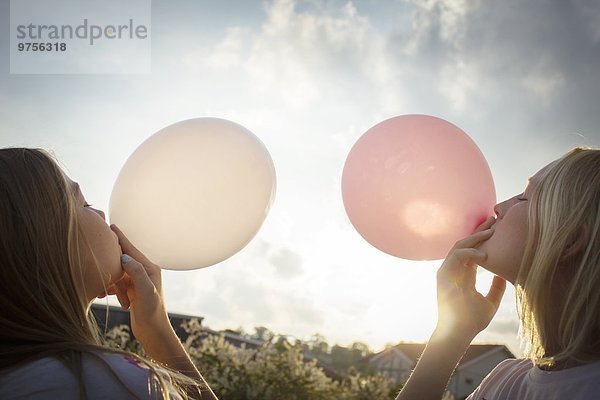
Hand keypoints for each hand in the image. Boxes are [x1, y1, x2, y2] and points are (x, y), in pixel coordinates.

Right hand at [104, 224, 171, 344]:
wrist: (153, 333)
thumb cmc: (152, 313)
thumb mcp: (145, 292)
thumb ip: (137, 273)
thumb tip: (123, 256)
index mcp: (150, 269)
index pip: (131, 250)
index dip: (120, 238)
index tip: (110, 226)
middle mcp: (144, 273)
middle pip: (123, 259)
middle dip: (109, 258)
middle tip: (94, 249)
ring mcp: (138, 282)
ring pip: (117, 273)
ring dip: (108, 280)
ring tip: (99, 289)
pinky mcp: (132, 292)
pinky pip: (116, 284)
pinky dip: (109, 288)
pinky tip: (100, 296)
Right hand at [435, 216, 505, 340]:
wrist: (459, 333)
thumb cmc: (472, 321)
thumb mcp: (490, 301)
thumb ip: (496, 288)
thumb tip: (506, 274)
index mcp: (463, 275)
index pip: (473, 251)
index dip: (483, 239)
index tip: (497, 228)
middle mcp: (453, 270)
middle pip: (465, 244)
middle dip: (480, 231)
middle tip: (494, 220)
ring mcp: (447, 271)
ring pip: (459, 246)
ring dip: (475, 237)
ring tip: (491, 230)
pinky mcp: (443, 275)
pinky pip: (455, 256)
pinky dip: (469, 253)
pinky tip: (483, 255)